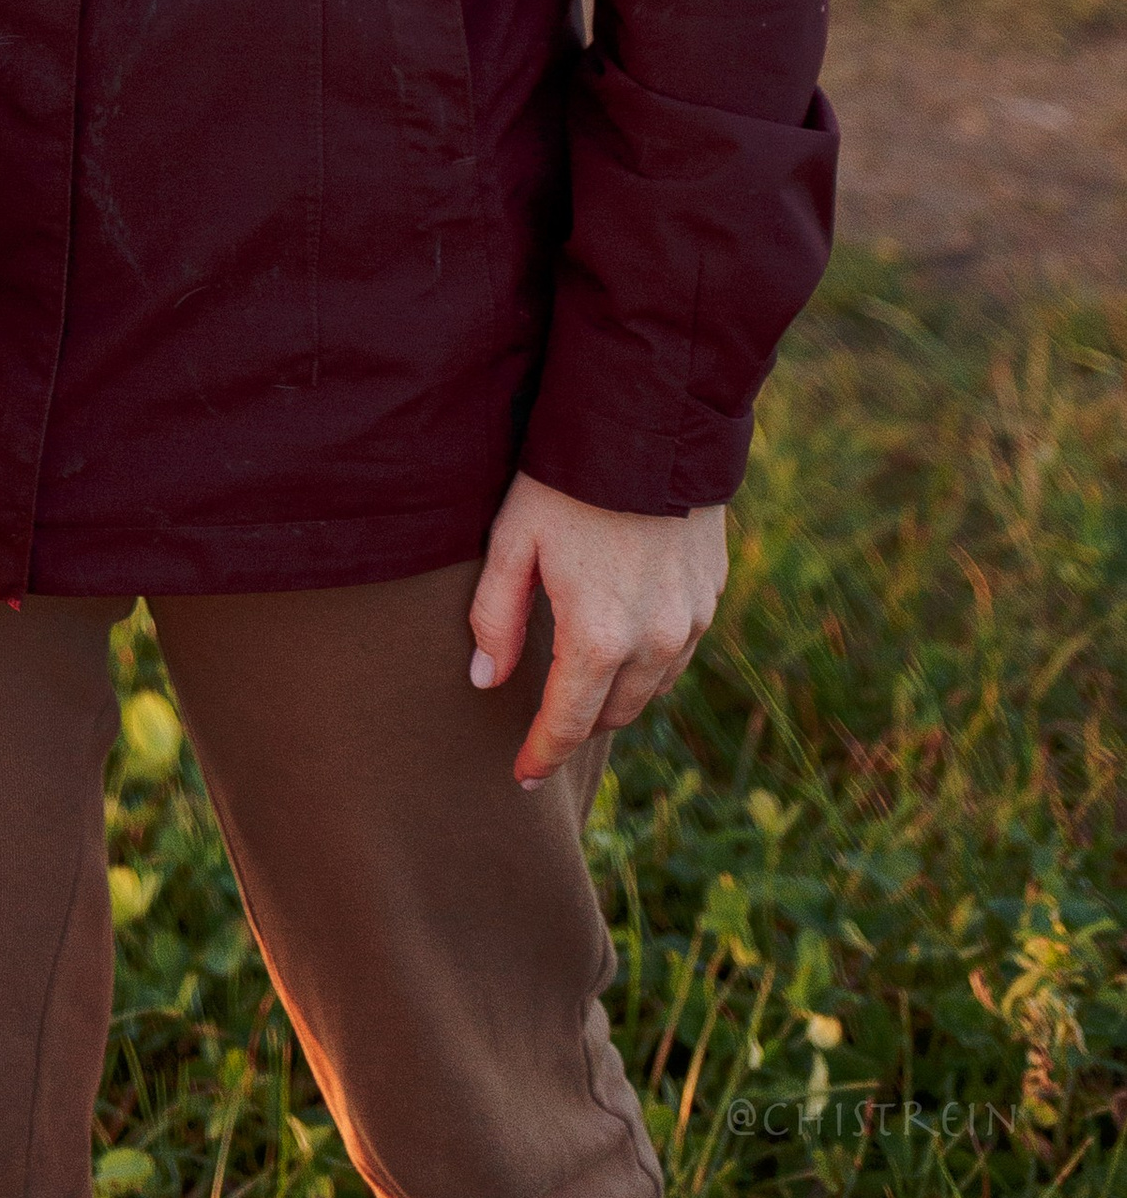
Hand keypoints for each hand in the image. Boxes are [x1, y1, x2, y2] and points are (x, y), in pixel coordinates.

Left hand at [469, 472, 727, 788]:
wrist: (649, 420)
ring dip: (618, 694)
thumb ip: (495, 618)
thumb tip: (486, 680)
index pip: (567, 723)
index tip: (522, 776)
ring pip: (653, 688)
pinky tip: (626, 639)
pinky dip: (651, 660)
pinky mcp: (712, 594)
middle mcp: (655, 642)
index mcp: (599, 637)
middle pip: (614, 712)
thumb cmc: (566, 480)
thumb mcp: (512, 541)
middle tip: (546, 723)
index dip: (541, 754)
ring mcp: (692, 620)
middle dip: (578, 723)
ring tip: (583, 685)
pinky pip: (680, 651)